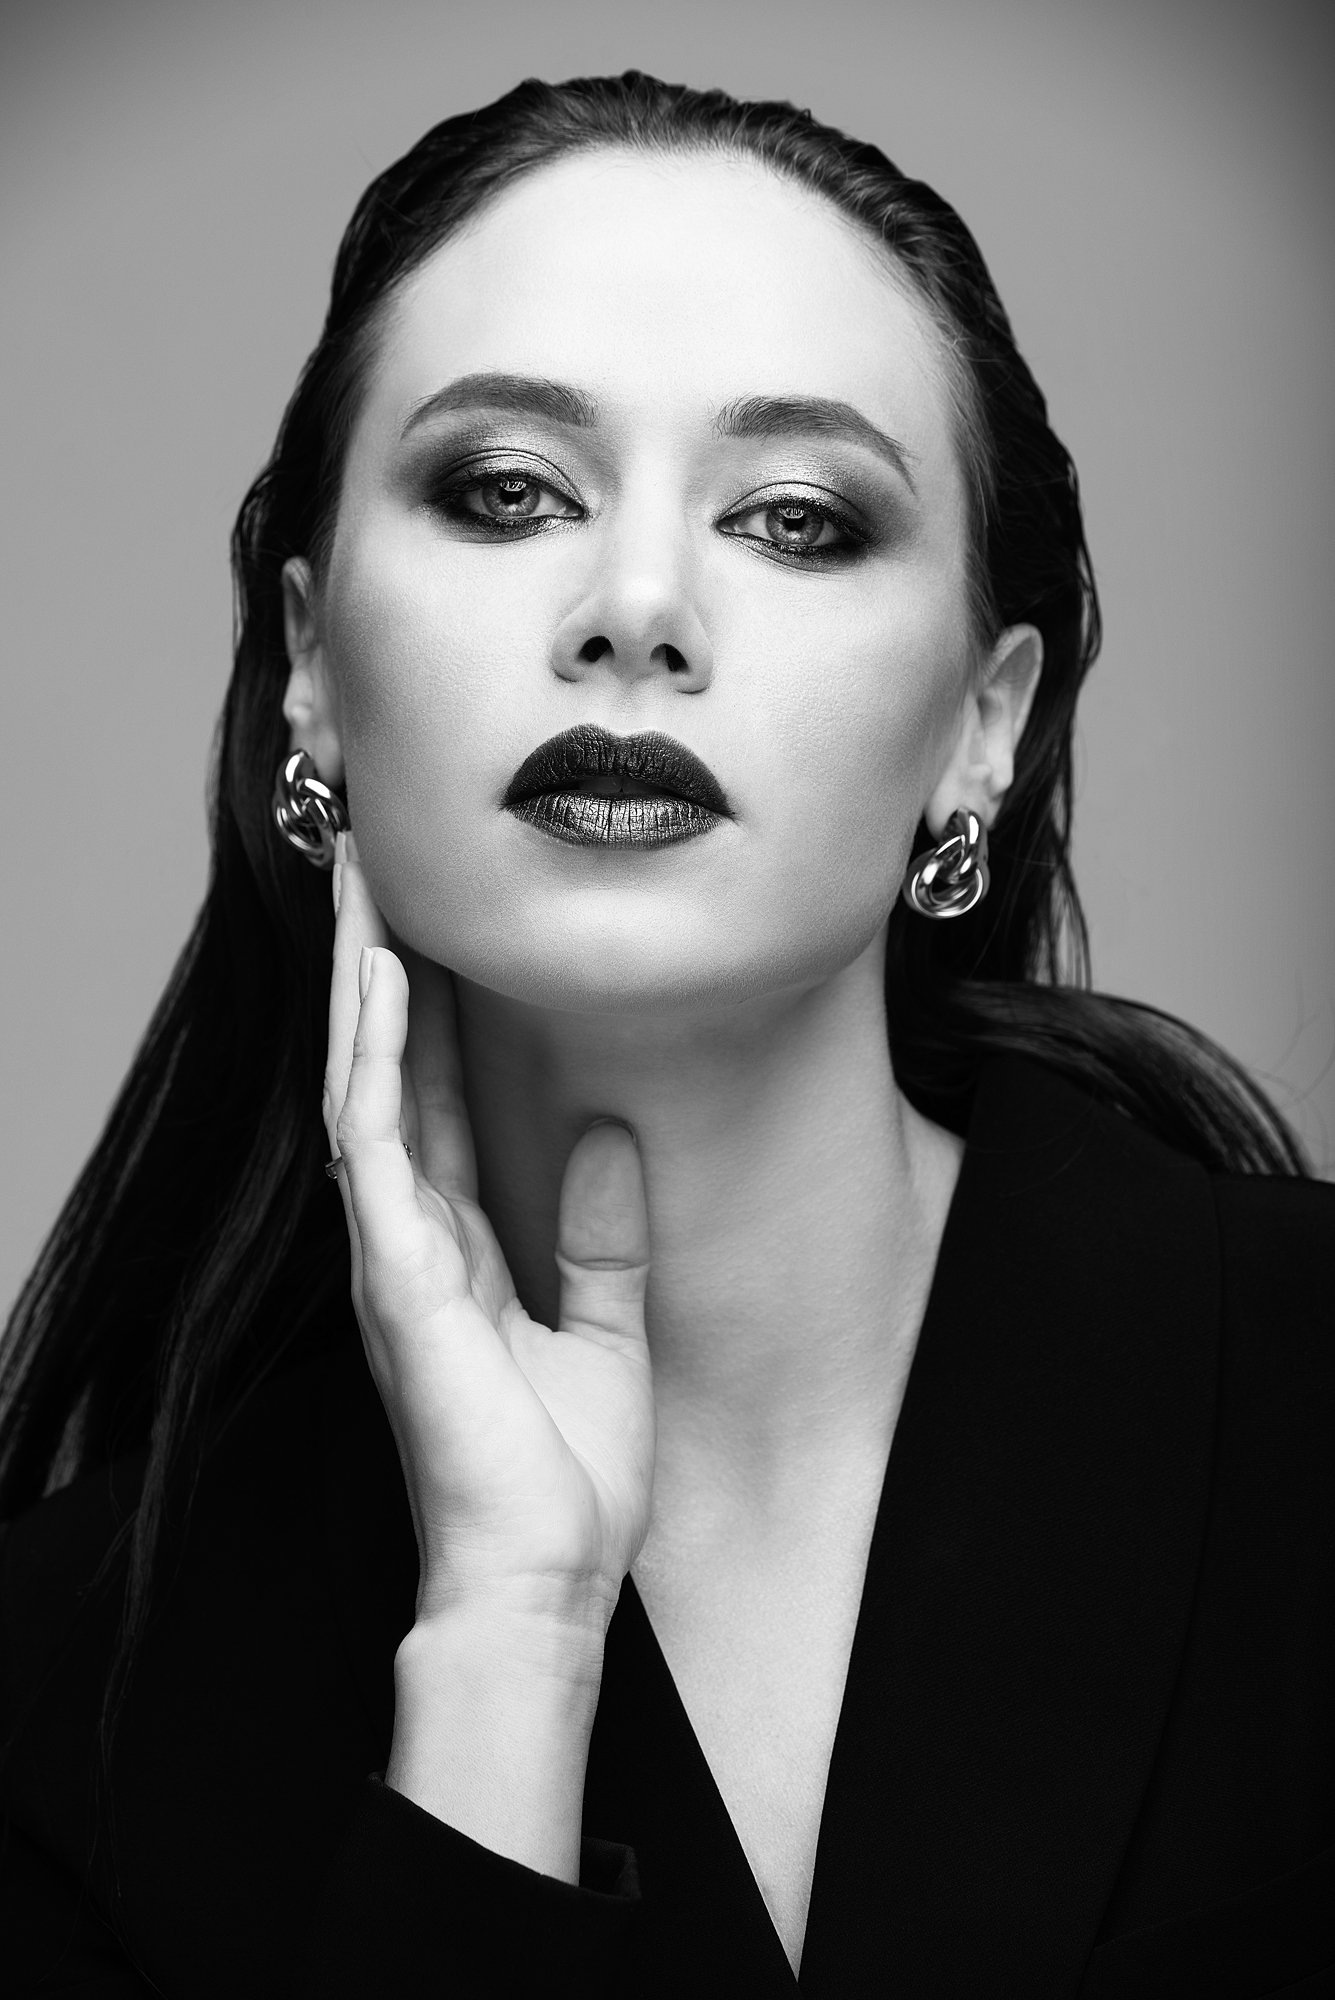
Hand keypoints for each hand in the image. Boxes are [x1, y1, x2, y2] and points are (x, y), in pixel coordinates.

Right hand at [324, 834, 654, 1640]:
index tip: (440, 919)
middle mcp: (414, 1234)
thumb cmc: (568, 1480)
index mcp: (460, 1247)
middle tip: (377, 864)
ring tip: (364, 878)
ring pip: (364, 1079)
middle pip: (387, 1069)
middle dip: (379, 966)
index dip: (433, 1007)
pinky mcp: (398, 1271)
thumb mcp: (608, 1330)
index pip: (437, 1096)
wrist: (545, 1578)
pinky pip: (376, 1137)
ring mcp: (397, 1249)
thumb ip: (603, 1234)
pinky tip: (383, 977)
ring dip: (362, 980)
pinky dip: (378, 1052)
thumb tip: (606, 1132)